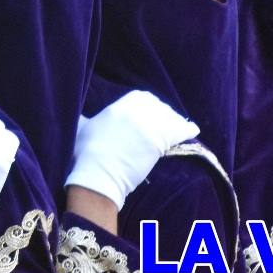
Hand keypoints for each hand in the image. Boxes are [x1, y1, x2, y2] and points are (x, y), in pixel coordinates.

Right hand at [64, 90, 199, 210]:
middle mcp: (133, 113)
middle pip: (158, 107)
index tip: (154, 111)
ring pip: (169, 118)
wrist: (96, 175)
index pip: (142, 97)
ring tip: (182, 128)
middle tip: (168, 122)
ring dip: (176, 123)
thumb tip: (80, 117)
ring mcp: (146, 126)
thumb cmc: (85, 156)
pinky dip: (187, 130)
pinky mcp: (156, 142)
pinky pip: (178, 131)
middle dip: (164, 113)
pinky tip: (192, 131)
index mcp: (117, 108)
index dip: (151, 104)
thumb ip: (87, 120)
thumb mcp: (84, 129)